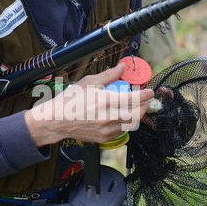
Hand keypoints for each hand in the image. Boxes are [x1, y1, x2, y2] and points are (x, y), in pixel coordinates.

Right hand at [25, 63, 153, 146]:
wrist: (57, 120)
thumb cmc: (70, 100)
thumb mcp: (89, 82)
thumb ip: (109, 75)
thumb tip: (122, 67)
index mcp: (105, 101)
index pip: (134, 99)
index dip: (145, 94)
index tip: (149, 91)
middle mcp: (108, 117)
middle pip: (137, 113)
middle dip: (143, 105)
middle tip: (143, 99)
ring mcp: (107, 130)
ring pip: (131, 123)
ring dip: (135, 115)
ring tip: (132, 107)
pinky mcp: (104, 138)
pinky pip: (121, 130)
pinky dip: (125, 123)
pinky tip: (120, 116)